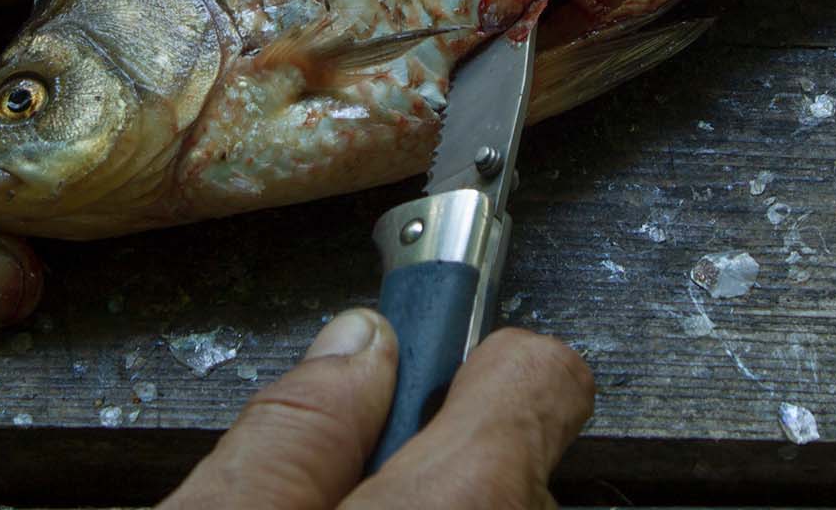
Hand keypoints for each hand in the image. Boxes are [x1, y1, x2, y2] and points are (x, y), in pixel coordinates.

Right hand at [163, 311, 595, 509]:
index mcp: (467, 503)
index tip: (413, 345)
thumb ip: (295, 423)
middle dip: (426, 447)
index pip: (539, 369)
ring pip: (492, 509)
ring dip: (432, 509)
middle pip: (506, 451)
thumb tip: (355, 342)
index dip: (466, 345)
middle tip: (332, 483)